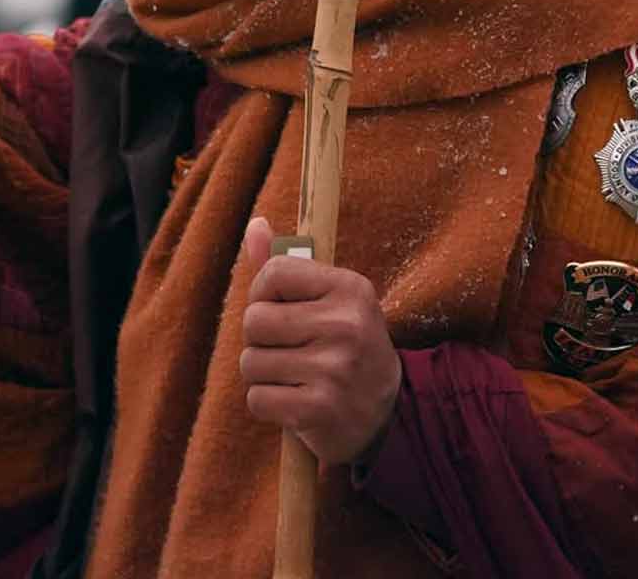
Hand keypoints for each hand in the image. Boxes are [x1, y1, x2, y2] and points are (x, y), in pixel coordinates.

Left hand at [239, 215, 401, 466]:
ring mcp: (334, 370)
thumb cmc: (345, 344)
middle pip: (254, 320)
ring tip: (294, 375)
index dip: (264, 294)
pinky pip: (257, 399)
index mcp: (349, 288)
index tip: (280, 308)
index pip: (274, 273)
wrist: (386, 412)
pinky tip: (295, 401)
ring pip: (251, 362)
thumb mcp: (329, 298)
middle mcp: (346, 325)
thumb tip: (255, 225)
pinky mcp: (319, 410)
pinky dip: (267, 403)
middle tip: (288, 347)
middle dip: (260, 338)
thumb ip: (287, 265)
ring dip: (263, 373)